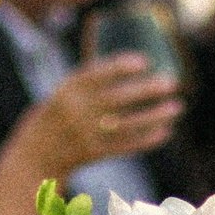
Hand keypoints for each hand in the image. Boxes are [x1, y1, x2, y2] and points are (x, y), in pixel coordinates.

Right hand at [30, 54, 182, 168]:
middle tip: (171, 81)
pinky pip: (126, 146)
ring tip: (177, 106)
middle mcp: (77, 112)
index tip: (145, 60)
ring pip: (127, 124)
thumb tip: (133, 62)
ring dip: (155, 115)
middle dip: (146, 90)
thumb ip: (93, 80)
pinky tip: (167, 131)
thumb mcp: (66, 90)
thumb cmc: (60, 112)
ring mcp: (86, 134)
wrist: (37, 151)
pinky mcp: (95, 154)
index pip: (96, 74)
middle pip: (117, 99)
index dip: (121, 66)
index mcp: (68, 90)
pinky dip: (148, 139)